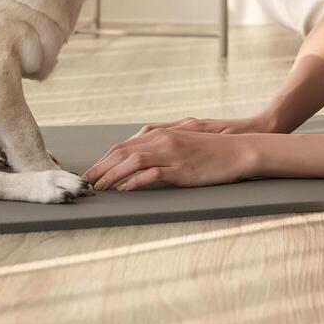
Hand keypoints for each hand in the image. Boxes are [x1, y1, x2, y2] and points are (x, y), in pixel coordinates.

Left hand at [84, 122, 261, 190]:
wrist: (238, 150)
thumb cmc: (211, 149)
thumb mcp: (182, 141)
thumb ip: (161, 145)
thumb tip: (139, 156)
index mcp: (160, 134)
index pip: (123, 145)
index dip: (104, 159)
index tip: (92, 171)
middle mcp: (162, 141)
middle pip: (122, 152)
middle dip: (100, 167)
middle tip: (85, 182)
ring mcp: (171, 154)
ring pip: (132, 161)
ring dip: (111, 175)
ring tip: (99, 187)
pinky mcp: (181, 169)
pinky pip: (152, 174)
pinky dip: (135, 182)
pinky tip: (125, 190)